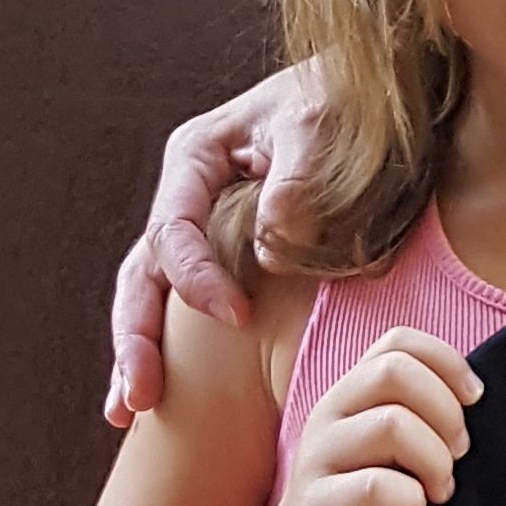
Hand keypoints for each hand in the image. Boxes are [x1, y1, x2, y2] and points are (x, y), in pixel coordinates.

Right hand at [107, 65, 324, 425]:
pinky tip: (158, 398)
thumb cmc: (347, 102)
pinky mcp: (228, 254)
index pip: (175, 228)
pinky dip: (173, 348)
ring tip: (128, 411)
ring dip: (139, 351)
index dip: (197, 278)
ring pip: (152, 294)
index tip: (235, 317)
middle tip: (138, 397)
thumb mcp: (323, 126)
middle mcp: (187, 194)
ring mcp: (202, 227)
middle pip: (144, 271)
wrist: (377, 95)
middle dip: (136, 336)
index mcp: (197, 156)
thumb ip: (295, 183)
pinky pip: (187, 303)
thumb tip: (266, 247)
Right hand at [260, 333, 483, 505]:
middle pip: (394, 371)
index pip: (398, 341)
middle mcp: (328, 415)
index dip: (447, 361)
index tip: (475, 400)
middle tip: (460, 453)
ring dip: (434, 458)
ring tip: (441, 490)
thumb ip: (416, 416)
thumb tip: (477, 397)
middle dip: (445, 410)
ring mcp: (318, 459)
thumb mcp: (387, 450)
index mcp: (350, 394)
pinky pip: (374, 486)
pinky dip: (410, 496)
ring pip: (391, 424)